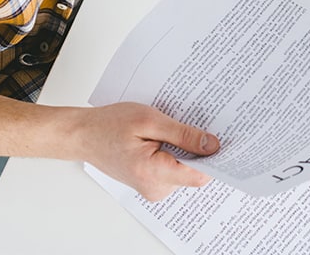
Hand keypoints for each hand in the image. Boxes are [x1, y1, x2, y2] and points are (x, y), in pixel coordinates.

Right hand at [82, 102, 219, 201]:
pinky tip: (165, 136)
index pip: (200, 175)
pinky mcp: (152, 182)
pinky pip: (174, 169)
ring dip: (185, 149)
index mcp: (153, 173)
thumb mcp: (150, 121)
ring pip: (185, 169)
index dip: (214, 157)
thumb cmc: (110, 124)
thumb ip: (183, 135)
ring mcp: (153, 188)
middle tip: (195, 123)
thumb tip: (212, 146)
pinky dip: (175, 152)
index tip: (224, 138)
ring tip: (171, 128)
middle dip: (198, 148)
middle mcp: (155, 188)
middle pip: (194, 172)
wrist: (85, 135)